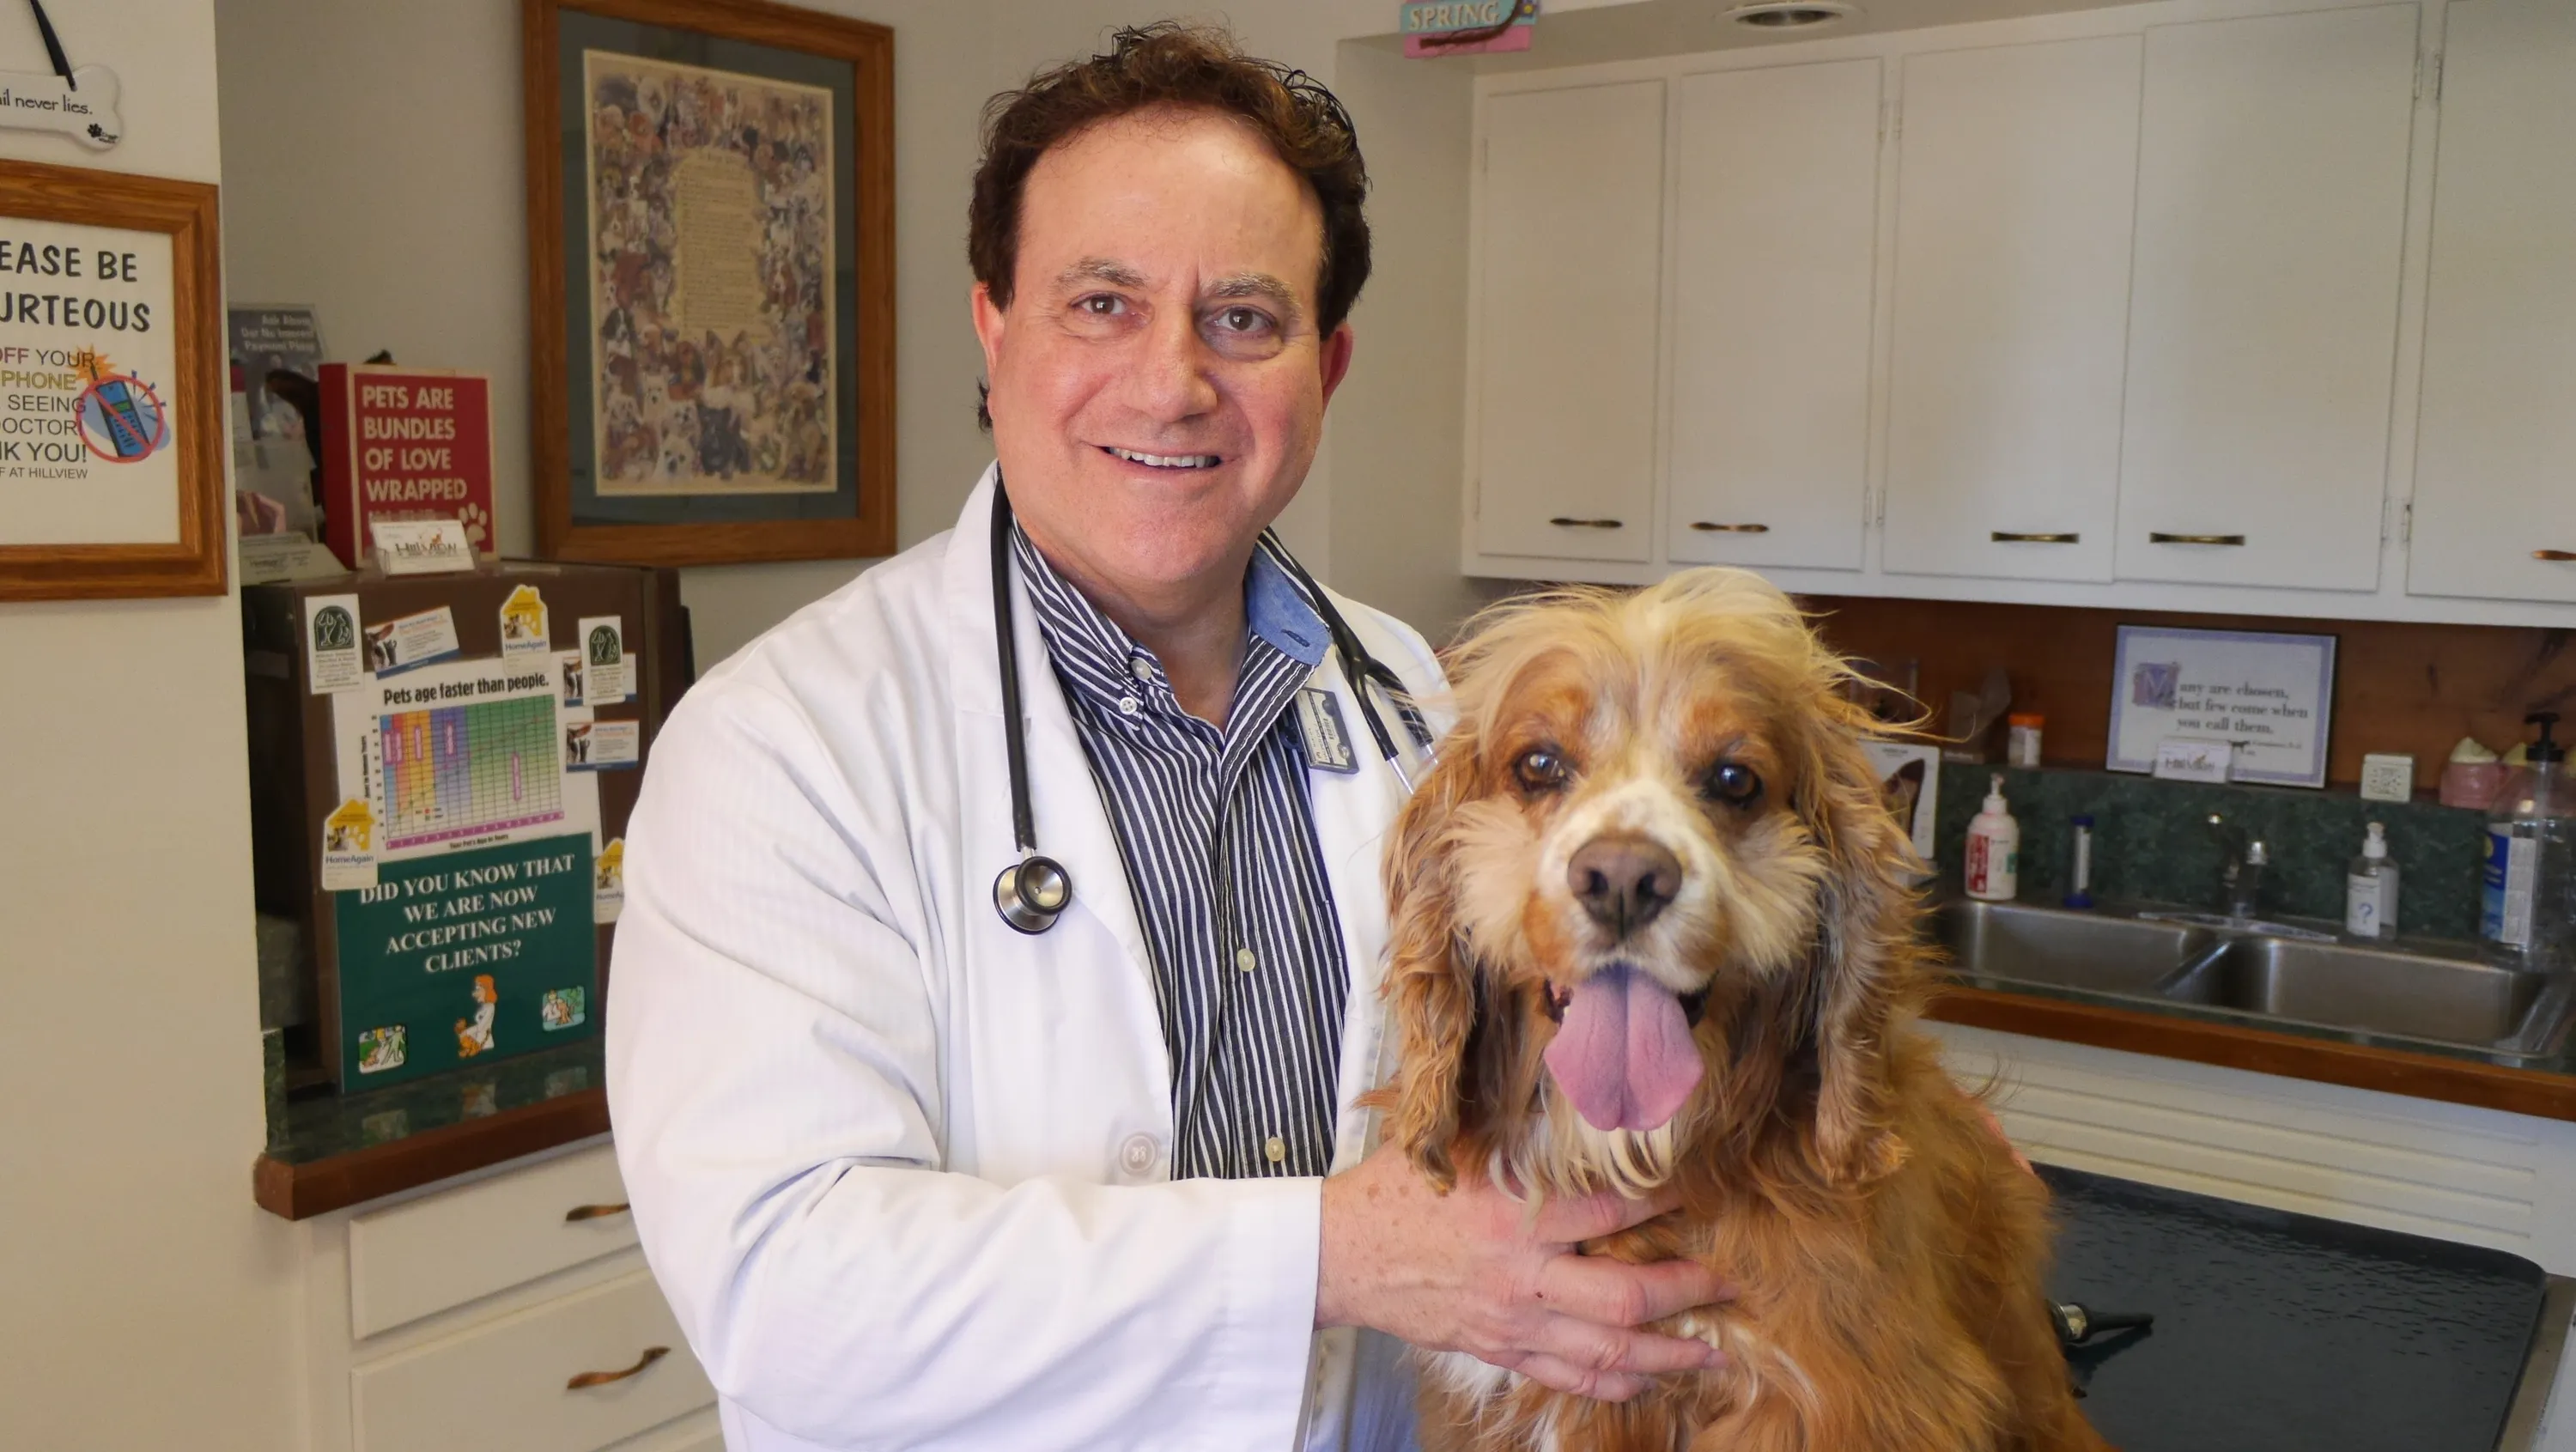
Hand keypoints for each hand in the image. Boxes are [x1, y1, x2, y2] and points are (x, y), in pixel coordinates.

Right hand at [1314, 1142, 1731, 1399]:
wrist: (1343, 1254)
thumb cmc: (1396, 1190)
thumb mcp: (1458, 1145)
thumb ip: (1518, 1131)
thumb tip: (1577, 1085)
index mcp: (1514, 1214)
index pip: (1610, 1211)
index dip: (1663, 1202)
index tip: (1700, 1192)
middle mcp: (1522, 1275)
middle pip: (1624, 1299)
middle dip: (1687, 1293)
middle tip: (1731, 1284)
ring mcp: (1513, 1321)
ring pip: (1606, 1352)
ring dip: (1667, 1355)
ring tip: (1712, 1352)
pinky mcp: (1500, 1349)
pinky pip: (1569, 1378)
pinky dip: (1614, 1383)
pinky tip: (1647, 1378)